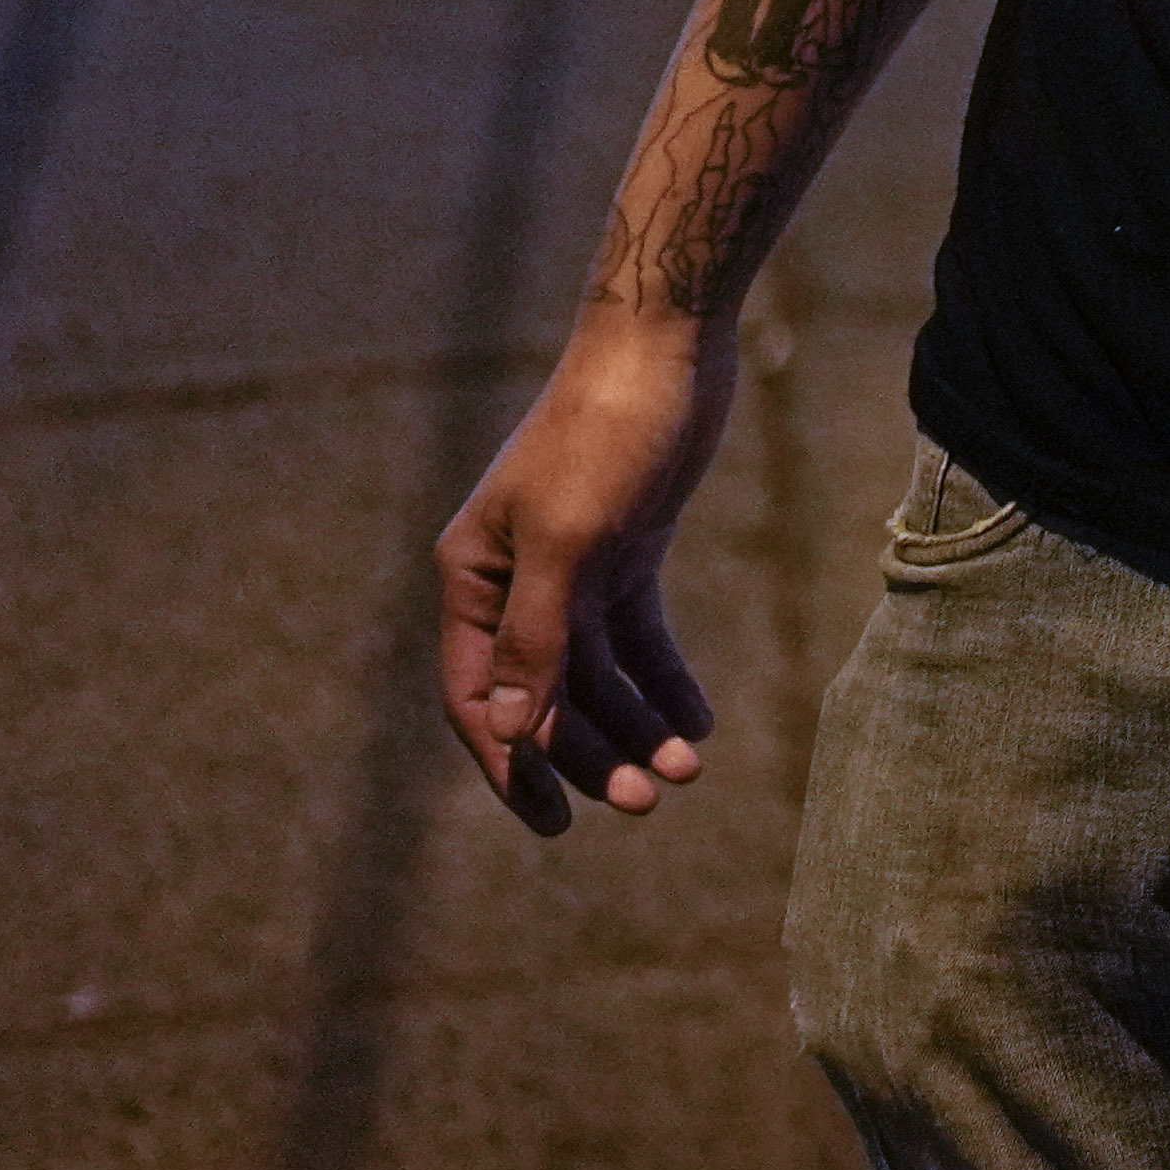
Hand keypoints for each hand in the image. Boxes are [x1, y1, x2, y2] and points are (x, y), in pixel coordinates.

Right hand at [436, 306, 738, 833]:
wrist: (666, 347)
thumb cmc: (606, 437)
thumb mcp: (571, 543)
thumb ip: (538, 636)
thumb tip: (509, 731)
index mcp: (472, 578)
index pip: (481, 697)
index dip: (515, 764)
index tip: (557, 822)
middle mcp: (511, 579)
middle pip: (546, 693)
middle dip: (592, 751)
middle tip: (651, 800)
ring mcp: (569, 567)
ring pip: (597, 671)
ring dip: (637, 722)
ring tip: (688, 770)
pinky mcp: (625, 551)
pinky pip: (636, 636)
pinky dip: (663, 678)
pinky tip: (696, 720)